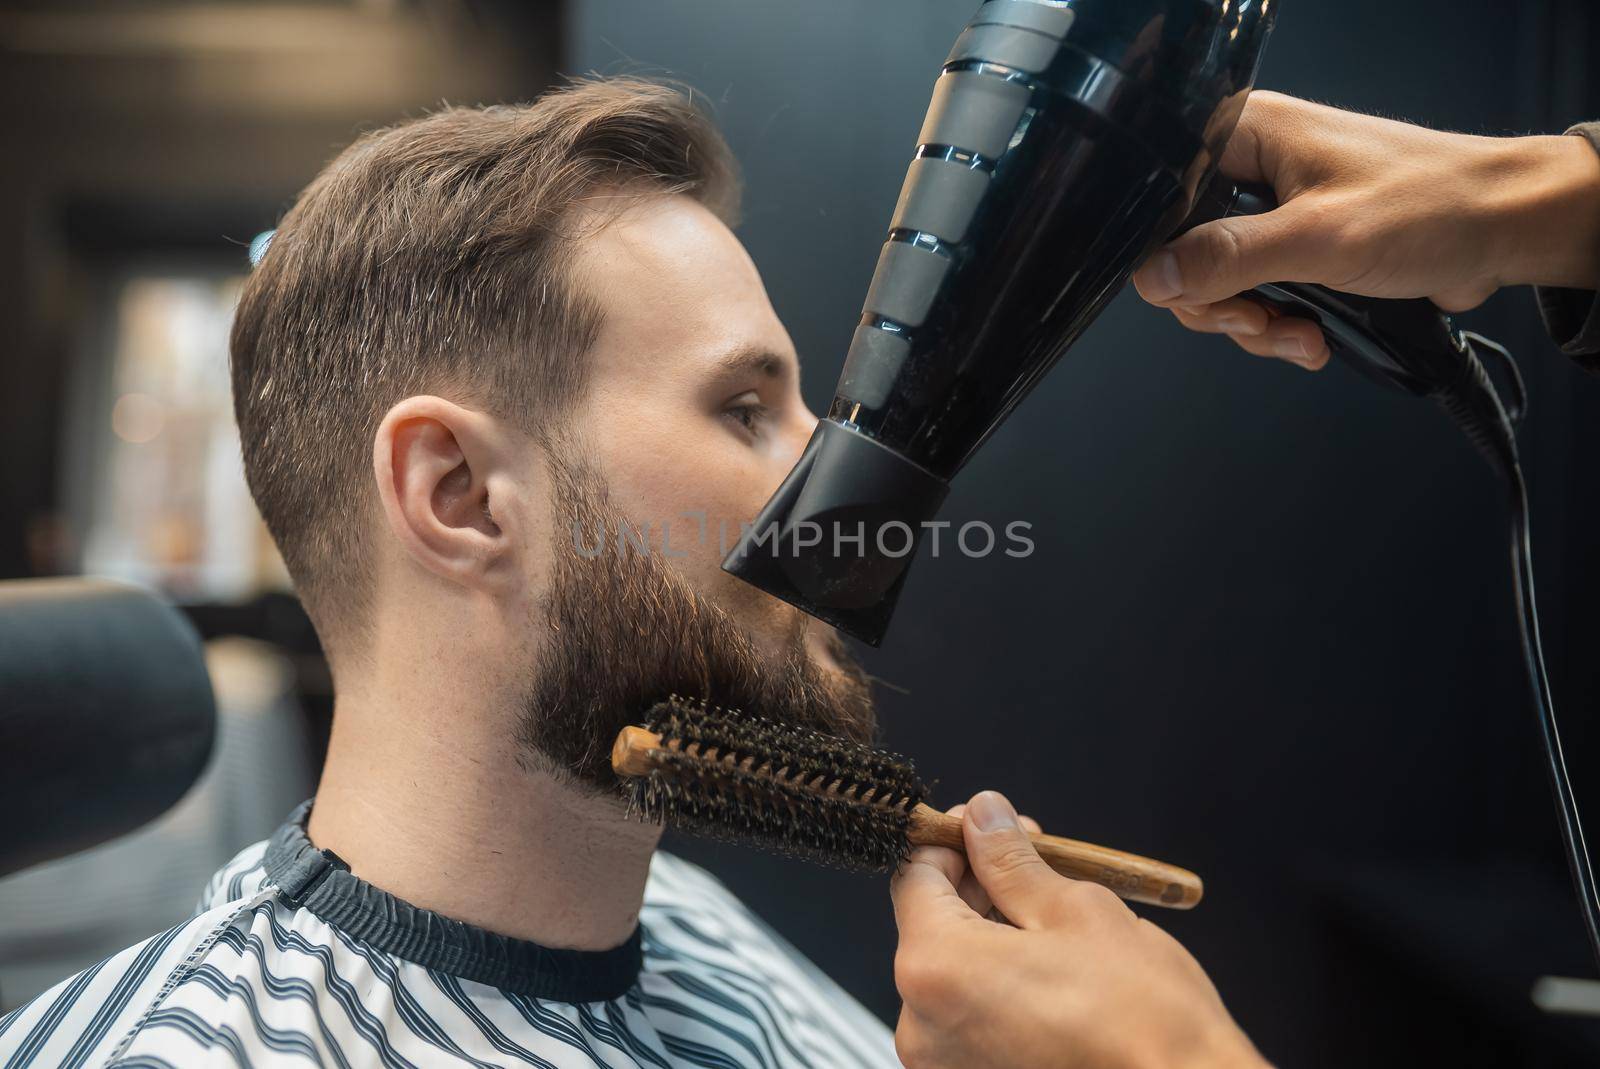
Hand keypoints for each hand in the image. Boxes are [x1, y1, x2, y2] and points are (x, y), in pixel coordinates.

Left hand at [890, 791, 1266, 1068]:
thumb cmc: (1142, 1019)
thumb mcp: (1076, 910)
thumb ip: (1012, 860)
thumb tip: (984, 817)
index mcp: (936, 968)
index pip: (913, 877)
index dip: (953, 843)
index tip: (989, 830)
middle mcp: (922, 1026)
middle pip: (929, 926)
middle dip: (977, 886)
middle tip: (1033, 862)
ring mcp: (943, 1066)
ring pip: (951, 973)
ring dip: (990, 935)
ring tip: (1052, 920)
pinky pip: (967, 1018)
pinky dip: (997, 986)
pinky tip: (1048, 970)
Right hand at [1131, 91, 1599, 369]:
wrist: (1506, 228)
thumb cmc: (1433, 206)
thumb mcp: (1318, 237)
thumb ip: (1228, 257)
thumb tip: (1153, 276)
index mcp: (1247, 135)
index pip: (1164, 197)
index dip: (1171, 256)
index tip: (1206, 294)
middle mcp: (1254, 166)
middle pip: (1186, 253)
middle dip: (1221, 304)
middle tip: (1261, 321)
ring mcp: (1276, 207)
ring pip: (1221, 284)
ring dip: (1256, 324)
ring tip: (1299, 337)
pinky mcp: (1300, 243)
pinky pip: (1259, 294)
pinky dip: (1279, 327)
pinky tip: (1311, 338)